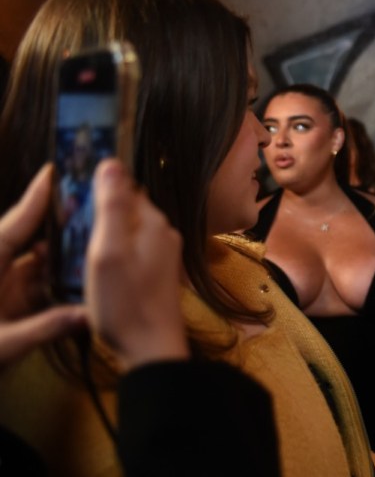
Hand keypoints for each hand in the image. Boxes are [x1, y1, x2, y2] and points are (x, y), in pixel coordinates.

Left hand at [0, 164, 87, 367]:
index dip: (34, 199)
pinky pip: (37, 291)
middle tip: (91, 209)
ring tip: (95, 247)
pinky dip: (57, 287)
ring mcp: (0, 292)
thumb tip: (88, 314)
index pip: (13, 227)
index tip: (52, 171)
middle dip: (59, 227)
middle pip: (29, 241)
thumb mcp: (2, 346)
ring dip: (62, 261)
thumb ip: (45, 329)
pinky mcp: (7, 310)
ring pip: (37, 267)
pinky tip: (82, 285)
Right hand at [85, 159, 188, 369]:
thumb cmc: (125, 301)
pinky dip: (116, 255)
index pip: (126, 188)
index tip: (73, 202)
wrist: (153, 348)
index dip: (98, 190)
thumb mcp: (109, 251)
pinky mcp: (160, 276)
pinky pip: (135, 252)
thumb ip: (112, 206)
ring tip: (81, 252)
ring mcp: (166, 256)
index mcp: (153, 223)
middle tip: (71, 230)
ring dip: (108, 236)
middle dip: (102, 213)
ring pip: (130, 232)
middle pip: (128, 210)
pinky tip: (100, 270)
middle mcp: (165, 234)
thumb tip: (112, 163)